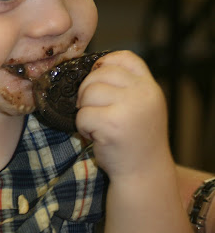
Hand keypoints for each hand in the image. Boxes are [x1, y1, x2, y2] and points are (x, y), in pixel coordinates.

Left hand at [76, 50, 170, 177]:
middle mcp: (143, 94)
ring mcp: (129, 108)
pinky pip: (83, 115)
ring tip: (97, 125)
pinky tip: (96, 137)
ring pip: (88, 93)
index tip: (97, 77)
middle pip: (99, 74)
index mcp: (150, 87)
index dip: (105, 63)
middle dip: (87, 91)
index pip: (125, 58)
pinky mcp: (112, 125)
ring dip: (85, 110)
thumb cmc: (136, 140)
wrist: (144, 174)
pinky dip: (82, 127)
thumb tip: (93, 67)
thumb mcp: (142, 106)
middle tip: (94, 110)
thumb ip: (126, 87)